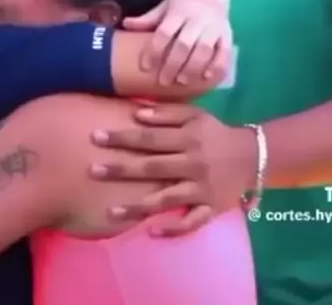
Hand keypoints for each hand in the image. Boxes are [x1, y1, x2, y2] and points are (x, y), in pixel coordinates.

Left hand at [90, 105, 256, 234]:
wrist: (251, 155)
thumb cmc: (214, 132)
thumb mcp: (194, 114)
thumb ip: (166, 112)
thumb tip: (137, 113)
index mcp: (187, 138)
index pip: (149, 137)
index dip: (122, 136)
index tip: (96, 137)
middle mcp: (192, 163)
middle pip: (152, 167)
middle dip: (121, 169)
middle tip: (93, 171)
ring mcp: (201, 188)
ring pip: (166, 199)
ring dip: (138, 206)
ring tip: (110, 212)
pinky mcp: (211, 208)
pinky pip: (191, 222)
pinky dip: (173, 228)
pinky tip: (151, 232)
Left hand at [123, 0, 232, 86]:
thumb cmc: (183, 5)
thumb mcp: (164, 7)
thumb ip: (147, 19)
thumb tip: (125, 25)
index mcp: (178, 12)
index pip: (164, 32)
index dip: (154, 50)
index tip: (145, 67)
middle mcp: (197, 19)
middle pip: (184, 44)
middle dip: (172, 64)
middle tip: (163, 81)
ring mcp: (214, 27)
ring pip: (204, 49)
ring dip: (193, 67)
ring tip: (182, 81)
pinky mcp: (227, 35)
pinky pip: (224, 52)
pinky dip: (217, 65)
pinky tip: (207, 77)